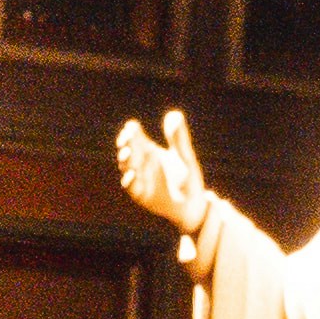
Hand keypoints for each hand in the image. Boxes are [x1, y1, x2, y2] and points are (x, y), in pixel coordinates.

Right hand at [107, 106, 210, 231]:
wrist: (193, 205)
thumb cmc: (188, 179)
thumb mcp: (184, 157)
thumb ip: (179, 138)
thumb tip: (175, 113)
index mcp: (149, 152)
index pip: (135, 138)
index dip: (131, 132)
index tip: (132, 126)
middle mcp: (141, 164)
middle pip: (128, 151)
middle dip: (126, 144)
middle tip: (128, 137)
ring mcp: (139, 179)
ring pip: (127, 168)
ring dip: (127, 160)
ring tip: (130, 152)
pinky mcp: (141, 194)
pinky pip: (132, 187)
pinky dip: (130, 180)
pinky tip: (133, 173)